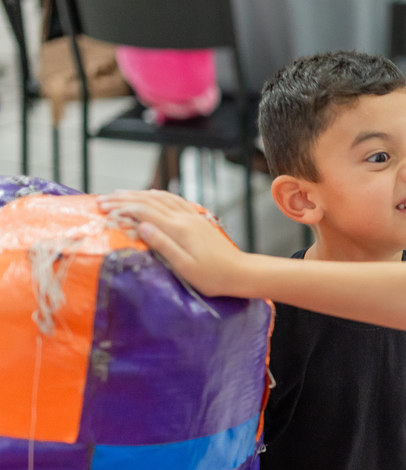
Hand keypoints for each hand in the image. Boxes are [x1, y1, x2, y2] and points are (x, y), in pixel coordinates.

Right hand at [98, 189, 248, 297]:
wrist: (241, 272)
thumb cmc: (212, 276)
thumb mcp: (185, 266)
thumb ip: (163, 245)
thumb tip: (141, 225)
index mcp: (178, 229)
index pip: (143, 212)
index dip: (121, 208)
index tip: (102, 209)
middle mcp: (184, 218)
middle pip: (149, 201)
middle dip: (124, 198)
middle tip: (101, 199)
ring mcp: (193, 217)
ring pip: (161, 198)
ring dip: (138, 194)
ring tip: (119, 193)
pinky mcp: (199, 220)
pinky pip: (176, 200)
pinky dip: (160, 194)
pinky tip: (153, 193)